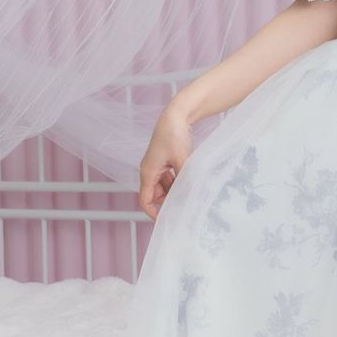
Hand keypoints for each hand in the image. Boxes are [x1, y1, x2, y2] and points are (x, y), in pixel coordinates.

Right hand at [138, 104, 192, 220]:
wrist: (176, 116)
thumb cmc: (175, 136)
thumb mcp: (183, 161)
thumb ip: (185, 180)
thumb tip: (191, 196)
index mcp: (148, 172)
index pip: (145, 200)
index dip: (153, 213)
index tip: (168, 220)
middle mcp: (149, 171)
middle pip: (155, 196)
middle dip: (168, 202)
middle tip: (186, 207)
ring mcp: (156, 166)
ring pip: (164, 188)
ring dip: (175, 192)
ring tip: (190, 193)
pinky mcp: (164, 162)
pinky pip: (169, 179)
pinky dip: (178, 183)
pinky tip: (190, 182)